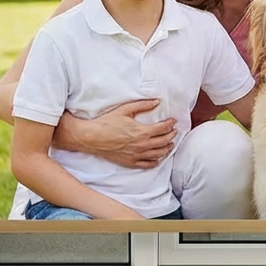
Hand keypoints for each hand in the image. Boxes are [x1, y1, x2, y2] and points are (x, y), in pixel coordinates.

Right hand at [52, 99, 175, 169]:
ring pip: (158, 154)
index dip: (170, 124)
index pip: (162, 129)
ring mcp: (136, 155)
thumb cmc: (106, 122)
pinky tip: (158, 158)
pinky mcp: (130, 162)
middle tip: (174, 131)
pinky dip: (156, 161)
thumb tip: (157, 101)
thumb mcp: (125, 110)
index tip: (173, 121)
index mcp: (142, 132)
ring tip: (170, 144)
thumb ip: (143, 105)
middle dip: (171, 135)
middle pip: (163, 141)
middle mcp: (142, 145)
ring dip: (166, 148)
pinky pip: (148, 164)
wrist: (91, 137)